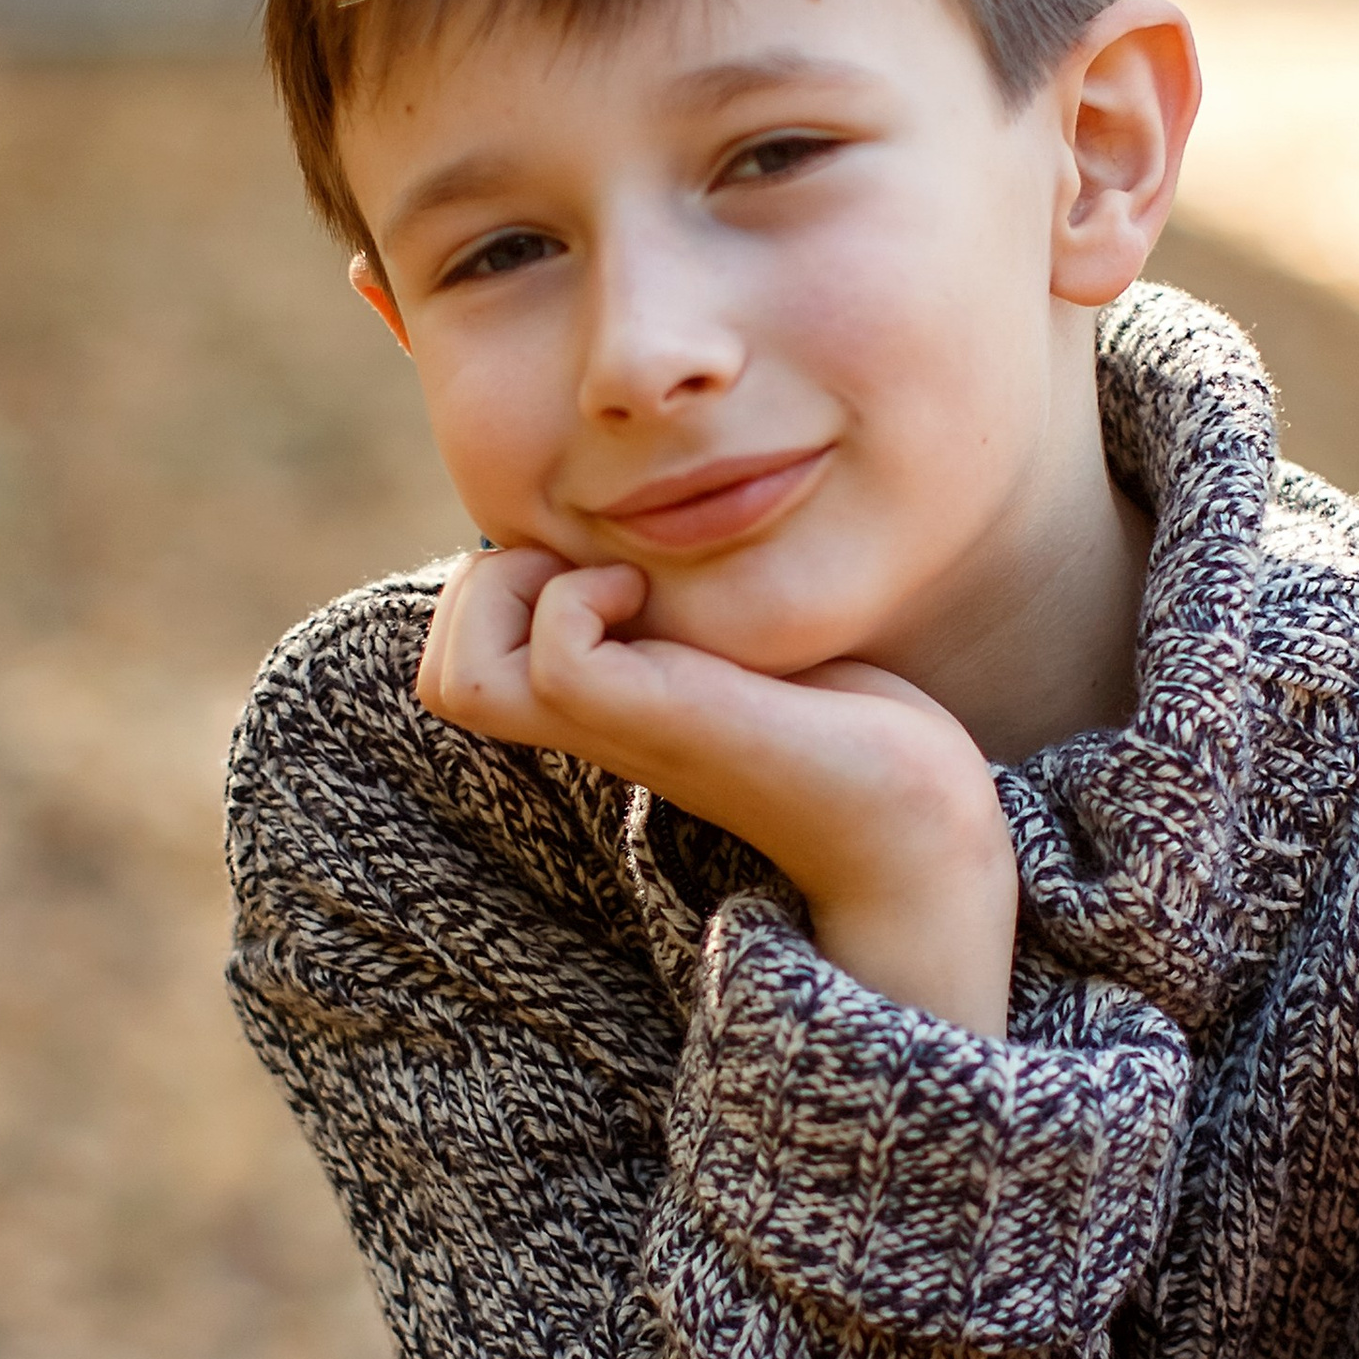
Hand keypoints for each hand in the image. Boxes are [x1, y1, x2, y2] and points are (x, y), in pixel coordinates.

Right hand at [417, 549, 1020, 1036]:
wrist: (917, 824)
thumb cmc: (852, 731)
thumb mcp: (746, 645)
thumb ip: (694, 607)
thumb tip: (669, 535)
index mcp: (605, 709)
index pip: (460, 663)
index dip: (495, 591)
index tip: (594, 566)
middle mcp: (598, 728)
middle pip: (441, 674)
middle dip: (484, 587)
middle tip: (589, 572)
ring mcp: (625, 731)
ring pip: (463, 673)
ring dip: (519, 592)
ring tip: (614, 585)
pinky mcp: (669, 725)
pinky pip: (558, 656)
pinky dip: (584, 601)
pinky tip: (654, 599)